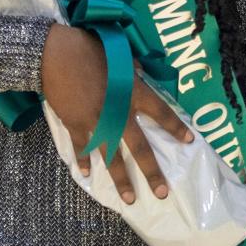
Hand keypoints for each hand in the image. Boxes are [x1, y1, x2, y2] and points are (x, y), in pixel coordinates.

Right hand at [40, 23, 193, 202]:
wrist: (55, 54)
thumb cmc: (89, 47)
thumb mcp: (119, 53)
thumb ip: (132, 68)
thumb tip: (140, 71)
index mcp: (132, 91)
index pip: (161, 113)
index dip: (176, 127)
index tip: (190, 141)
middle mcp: (118, 111)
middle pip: (139, 146)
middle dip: (151, 171)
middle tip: (162, 193)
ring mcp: (95, 121)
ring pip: (111, 155)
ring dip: (120, 178)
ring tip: (129, 198)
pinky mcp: (75, 123)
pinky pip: (81, 147)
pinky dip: (83, 161)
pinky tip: (86, 175)